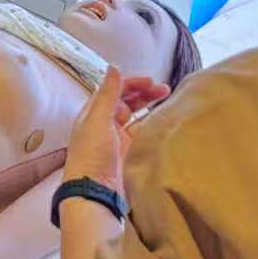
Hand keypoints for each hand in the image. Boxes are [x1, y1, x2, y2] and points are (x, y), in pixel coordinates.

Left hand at [63, 66, 169, 192]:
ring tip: (167, 99)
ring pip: (134, 115)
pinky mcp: (126, 151)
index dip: (132, 83)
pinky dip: (150, 123)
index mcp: (93, 112)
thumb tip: (113, 67)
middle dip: (144, 92)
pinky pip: (140, 132)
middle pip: (126, 100)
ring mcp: (116, 138)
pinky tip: (161, 120)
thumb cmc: (91, 155)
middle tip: (165, 89)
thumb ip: (107, 94)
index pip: (114, 89)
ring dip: (148, 105)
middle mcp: (104, 123)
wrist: (93, 191)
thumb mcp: (98, 120)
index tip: (151, 81)